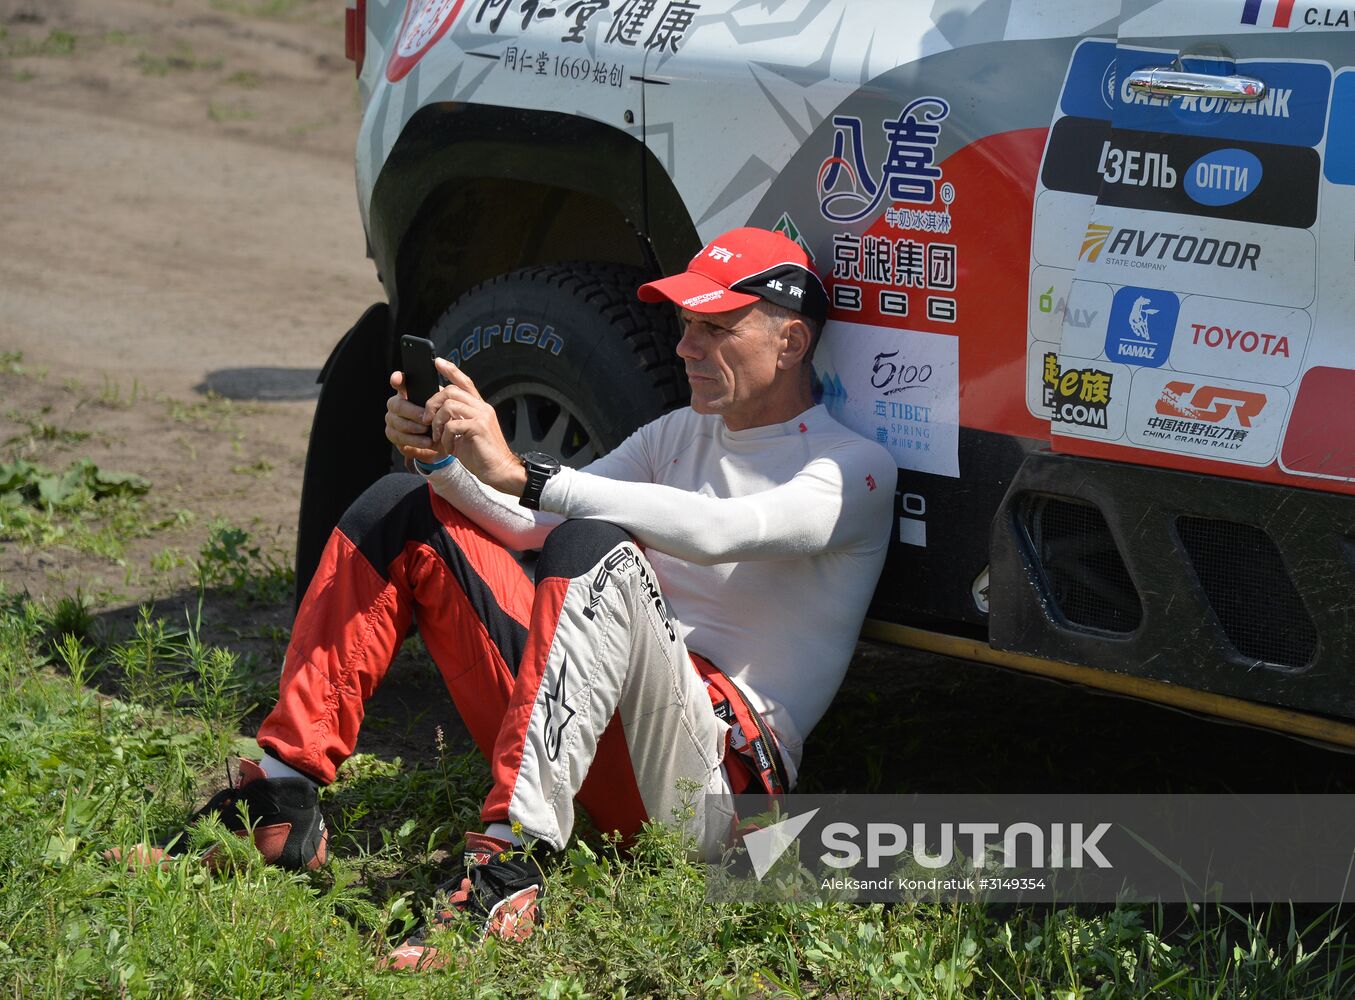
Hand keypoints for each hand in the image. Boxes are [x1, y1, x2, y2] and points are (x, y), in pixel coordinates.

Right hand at [384, 370, 443, 464]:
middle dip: (411, 412)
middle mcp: (397, 404)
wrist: (446, 441)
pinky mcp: (394, 435)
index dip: (396, 380)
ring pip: (396, 421)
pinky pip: (398, 437)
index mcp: (409, 392)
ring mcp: (393, 419)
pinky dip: (413, 440)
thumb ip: (449, 379)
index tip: (397, 379)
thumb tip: (439, 361)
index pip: (399, 382)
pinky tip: (425, 441)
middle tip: (426, 418)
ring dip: (413, 427)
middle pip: (396, 404)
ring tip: (427, 431)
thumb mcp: (451, 399)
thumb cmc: (446, 417)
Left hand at [427, 358, 527, 495]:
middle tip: (427, 421)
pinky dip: (446, 437)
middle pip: (451, 390)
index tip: (437, 361)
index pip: (465, 382)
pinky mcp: (479, 427)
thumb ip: (452, 421)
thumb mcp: (463, 434)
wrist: (499, 470)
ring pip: (449, 405)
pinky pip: (453, 424)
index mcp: (478, 407)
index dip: (451, 370)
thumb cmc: (480, 455)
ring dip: (437, 422)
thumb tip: (432, 415)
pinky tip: (449, 447)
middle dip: (433, 404)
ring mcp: (481, 416)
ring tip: (438, 436)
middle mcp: (481, 407)